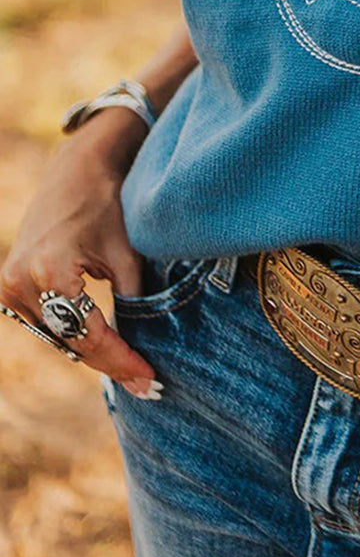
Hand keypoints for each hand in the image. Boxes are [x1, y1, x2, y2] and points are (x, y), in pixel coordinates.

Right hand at [0, 110, 160, 396]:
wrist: (77, 172)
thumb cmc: (108, 206)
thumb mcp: (127, 256)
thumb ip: (133, 302)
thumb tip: (145, 348)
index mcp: (50, 272)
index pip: (89, 334)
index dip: (122, 361)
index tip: (149, 380)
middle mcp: (22, 283)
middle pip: (70, 342)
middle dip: (110, 363)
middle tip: (147, 384)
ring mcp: (10, 286)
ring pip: (57, 337)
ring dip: (91, 352)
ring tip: (132, 369)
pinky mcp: (11, 285)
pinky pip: (46, 323)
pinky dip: (73, 334)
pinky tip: (106, 347)